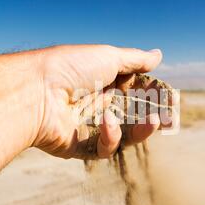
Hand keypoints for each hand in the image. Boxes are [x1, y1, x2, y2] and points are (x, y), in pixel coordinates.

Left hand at [31, 44, 162, 158]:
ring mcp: (87, 126)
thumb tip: (158, 55)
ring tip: (153, 123)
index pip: (133, 90)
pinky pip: (102, 148)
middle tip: (171, 119)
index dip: (151, 95)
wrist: (34, 91)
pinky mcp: (78, 146)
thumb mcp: (108, 56)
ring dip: (140, 131)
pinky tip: (107, 123)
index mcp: (101, 80)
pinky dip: (110, 136)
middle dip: (152, 119)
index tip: (170, 97)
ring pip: (122, 136)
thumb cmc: (70, 68)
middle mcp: (95, 103)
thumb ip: (135, 60)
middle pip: (131, 117)